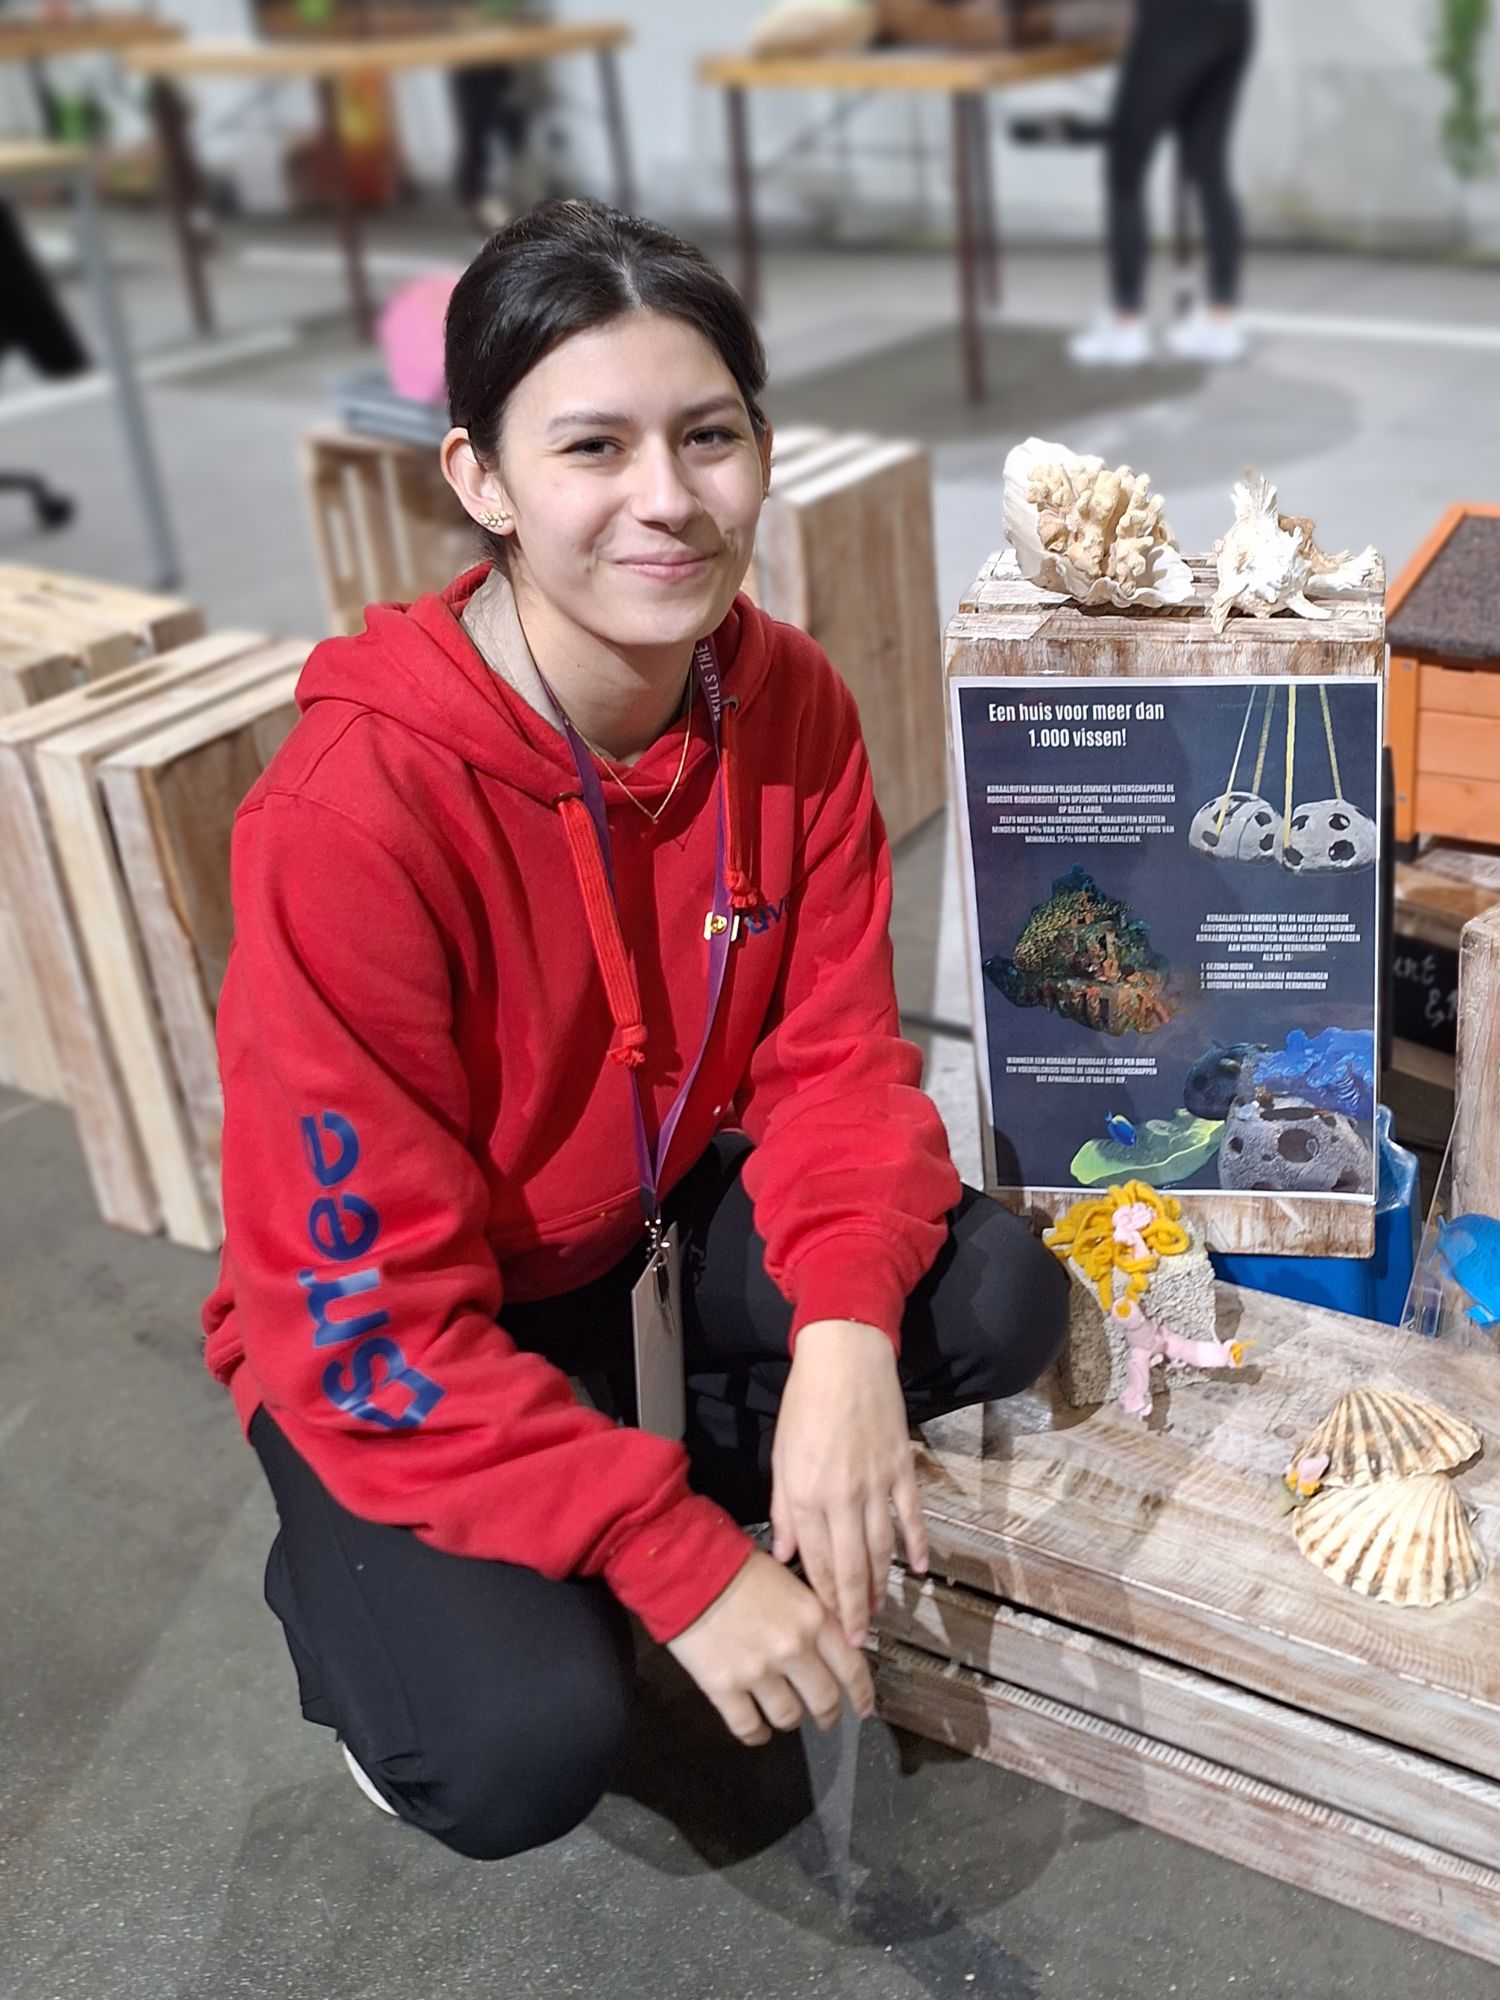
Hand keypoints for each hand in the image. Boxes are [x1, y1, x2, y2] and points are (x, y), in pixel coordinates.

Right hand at [666, 1549, 873, 1744]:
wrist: (686, 1567)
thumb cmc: (735, 1566)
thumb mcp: (789, 1580)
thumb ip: (813, 1613)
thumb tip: (834, 1642)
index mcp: (813, 1617)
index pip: (852, 1667)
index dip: (863, 1693)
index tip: (865, 1706)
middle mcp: (792, 1648)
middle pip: (825, 1700)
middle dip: (829, 1714)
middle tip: (827, 1718)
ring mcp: (758, 1671)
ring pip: (789, 1718)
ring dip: (791, 1721)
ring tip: (786, 1716)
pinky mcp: (724, 1687)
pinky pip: (749, 1727)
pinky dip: (756, 1734)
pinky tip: (757, 1730)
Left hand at [769, 1318, 929, 1647]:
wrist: (844, 1358)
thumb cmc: (804, 1404)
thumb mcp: (780, 1455)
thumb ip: (783, 1508)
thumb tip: (784, 1554)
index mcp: (806, 1494)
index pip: (815, 1560)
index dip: (824, 1597)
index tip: (828, 1627)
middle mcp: (841, 1497)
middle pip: (849, 1564)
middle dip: (853, 1607)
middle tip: (858, 1641)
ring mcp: (875, 1484)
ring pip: (880, 1548)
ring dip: (880, 1583)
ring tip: (879, 1611)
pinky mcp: (901, 1469)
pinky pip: (911, 1516)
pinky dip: (916, 1545)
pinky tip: (918, 1569)